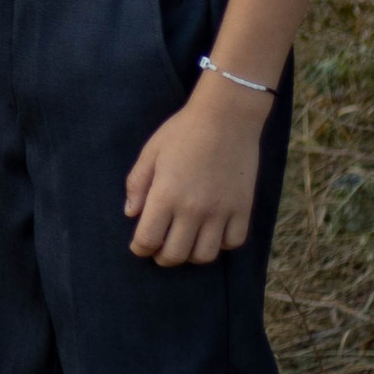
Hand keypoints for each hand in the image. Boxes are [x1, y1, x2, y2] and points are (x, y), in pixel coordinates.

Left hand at [124, 77, 267, 264]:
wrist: (227, 116)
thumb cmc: (183, 131)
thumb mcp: (151, 152)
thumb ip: (137, 184)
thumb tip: (131, 214)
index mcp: (166, 195)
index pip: (148, 239)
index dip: (140, 248)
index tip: (139, 246)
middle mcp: (193, 209)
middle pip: (175, 255)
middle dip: (162, 256)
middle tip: (160, 248)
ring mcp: (220, 212)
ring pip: (204, 256)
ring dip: (191, 254)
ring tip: (186, 242)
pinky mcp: (243, 209)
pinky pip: (232, 243)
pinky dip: (220, 243)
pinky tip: (212, 232)